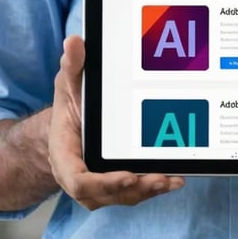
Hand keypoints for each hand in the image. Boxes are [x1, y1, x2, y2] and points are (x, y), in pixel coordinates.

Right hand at [48, 35, 184, 209]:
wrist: (69, 124)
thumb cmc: (70, 104)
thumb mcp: (69, 83)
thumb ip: (72, 66)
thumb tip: (73, 42)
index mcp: (65, 155)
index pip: (78, 179)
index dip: (103, 182)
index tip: (127, 176)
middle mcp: (79, 175)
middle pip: (105, 194)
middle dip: (134, 188)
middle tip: (160, 178)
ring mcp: (98, 183)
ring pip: (121, 197)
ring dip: (147, 191)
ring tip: (171, 180)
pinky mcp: (114, 184)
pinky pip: (131, 192)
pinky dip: (151, 188)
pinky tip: (172, 179)